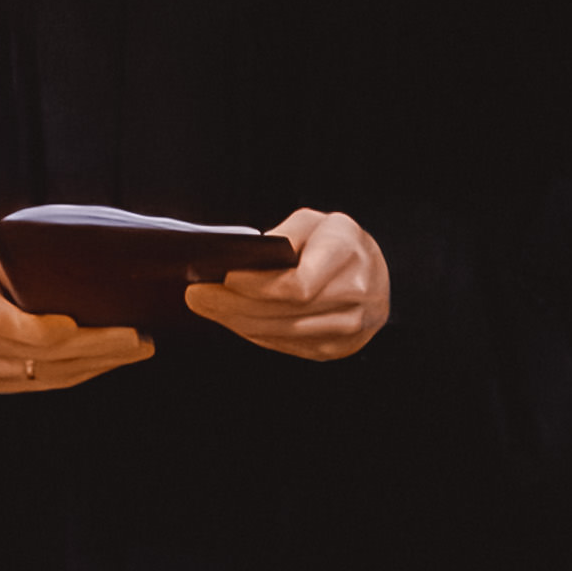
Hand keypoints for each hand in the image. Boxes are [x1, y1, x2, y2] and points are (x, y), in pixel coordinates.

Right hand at [0, 255, 152, 397]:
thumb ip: (16, 270)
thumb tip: (76, 258)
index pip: (6, 326)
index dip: (43, 330)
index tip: (77, 323)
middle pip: (43, 355)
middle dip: (97, 348)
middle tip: (138, 337)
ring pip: (51, 375)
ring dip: (99, 364)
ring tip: (137, 349)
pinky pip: (46, 384)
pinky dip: (82, 374)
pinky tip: (109, 364)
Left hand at [179, 208, 392, 362]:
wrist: (375, 273)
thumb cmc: (336, 242)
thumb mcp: (313, 222)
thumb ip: (282, 236)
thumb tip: (241, 261)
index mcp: (349, 254)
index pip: (298, 285)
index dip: (256, 287)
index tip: (223, 277)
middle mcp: (357, 295)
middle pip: (283, 313)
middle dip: (233, 306)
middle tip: (196, 296)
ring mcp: (351, 328)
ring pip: (281, 333)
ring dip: (237, 322)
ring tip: (208, 307)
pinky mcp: (338, 348)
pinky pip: (287, 345)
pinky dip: (256, 333)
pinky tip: (235, 319)